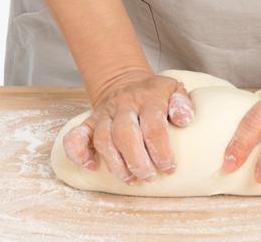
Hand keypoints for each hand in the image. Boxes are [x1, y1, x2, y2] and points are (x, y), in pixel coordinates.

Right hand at [61, 70, 194, 183]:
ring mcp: (104, 113)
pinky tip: (92, 166)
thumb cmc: (155, 94)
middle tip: (148, 176)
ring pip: (103, 139)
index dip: (161, 150)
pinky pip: (75, 136)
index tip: (168, 167)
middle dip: (137, 161)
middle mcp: (124, 104)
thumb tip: (184, 120)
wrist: (125, 81)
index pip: (153, 125)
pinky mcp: (89, 122)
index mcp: (148, 97)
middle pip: (125, 134)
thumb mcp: (174, 91)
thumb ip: (182, 104)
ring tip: (130, 179)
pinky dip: (78, 153)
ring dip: (116, 164)